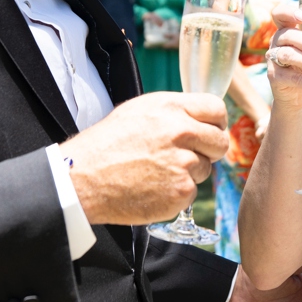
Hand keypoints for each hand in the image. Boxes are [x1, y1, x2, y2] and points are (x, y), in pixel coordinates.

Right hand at [58, 91, 224, 225]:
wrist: (82, 178)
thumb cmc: (107, 143)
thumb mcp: (141, 109)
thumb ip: (176, 111)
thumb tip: (201, 117)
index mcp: (173, 108)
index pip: (217, 109)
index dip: (217, 122)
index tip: (211, 130)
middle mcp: (182, 133)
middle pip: (220, 142)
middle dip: (209, 150)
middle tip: (189, 155)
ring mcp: (182, 164)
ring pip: (204, 169)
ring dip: (188, 173)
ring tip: (157, 173)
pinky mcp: (179, 193)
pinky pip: (190, 193)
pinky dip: (175, 194)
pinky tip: (153, 189)